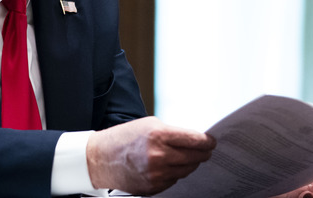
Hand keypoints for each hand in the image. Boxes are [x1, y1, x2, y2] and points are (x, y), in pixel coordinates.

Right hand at [86, 116, 215, 194]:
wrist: (101, 158)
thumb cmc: (124, 138)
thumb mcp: (149, 124)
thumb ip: (172, 132)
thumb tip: (194, 140)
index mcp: (159, 135)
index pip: (195, 140)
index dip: (207, 142)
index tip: (211, 141)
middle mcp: (159, 156)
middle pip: (195, 157)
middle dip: (202, 153)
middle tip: (205, 150)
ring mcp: (157, 174)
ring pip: (187, 171)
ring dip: (190, 163)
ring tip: (187, 156)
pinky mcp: (153, 187)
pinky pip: (174, 180)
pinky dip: (175, 173)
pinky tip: (169, 166)